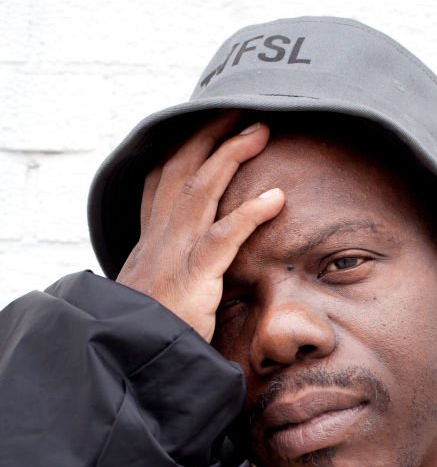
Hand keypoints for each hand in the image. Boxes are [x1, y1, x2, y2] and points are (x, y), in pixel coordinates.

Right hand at [117, 114, 284, 340]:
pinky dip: (249, 213)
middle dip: (208, 135)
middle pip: (181, 169)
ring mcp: (174, 253)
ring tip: (259, 132)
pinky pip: (223, 236)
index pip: (160, 182)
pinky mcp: (193, 276)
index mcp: (150, 241)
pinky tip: (276, 198)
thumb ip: (167, 276)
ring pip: (201, 189)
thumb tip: (181, 277)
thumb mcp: (151, 296)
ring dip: (230, 155)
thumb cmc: (147, 332)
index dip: (179, 149)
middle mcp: (159, 238)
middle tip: (239, 110)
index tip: (200, 125)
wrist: (131, 356)